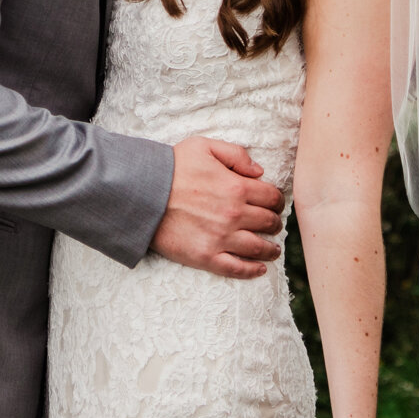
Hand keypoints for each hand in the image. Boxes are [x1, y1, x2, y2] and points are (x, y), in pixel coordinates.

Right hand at [151, 136, 283, 278]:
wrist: (141, 193)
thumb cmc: (171, 167)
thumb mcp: (204, 146)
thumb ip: (236, 154)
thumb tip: (259, 171)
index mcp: (237, 187)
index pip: (272, 198)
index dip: (277, 201)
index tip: (274, 205)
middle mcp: (234, 215)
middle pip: (269, 223)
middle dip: (274, 223)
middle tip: (272, 225)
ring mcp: (221, 238)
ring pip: (258, 248)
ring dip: (270, 250)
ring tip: (272, 250)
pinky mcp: (205, 257)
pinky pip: (236, 268)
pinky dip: (252, 271)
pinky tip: (260, 269)